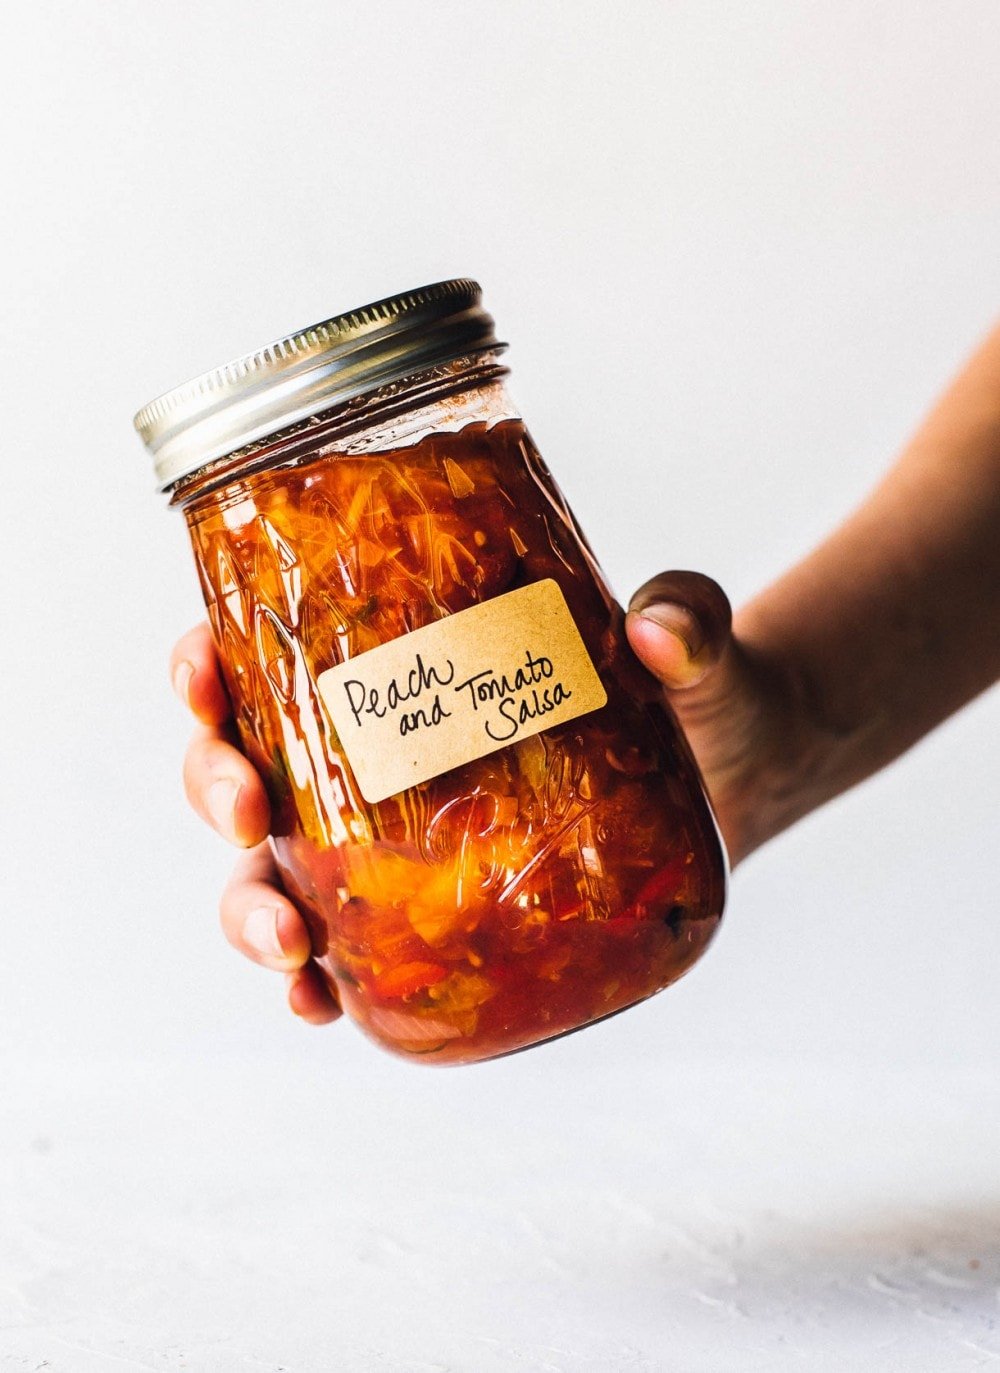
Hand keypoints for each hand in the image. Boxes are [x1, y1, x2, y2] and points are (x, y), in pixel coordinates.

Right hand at [171, 576, 799, 1017]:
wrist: (734, 773)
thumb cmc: (690, 693)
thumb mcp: (692, 648)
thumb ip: (687, 624)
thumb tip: (659, 633)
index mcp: (402, 664)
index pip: (267, 652)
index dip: (208, 665)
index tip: (204, 678)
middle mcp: (377, 752)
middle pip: (247, 764)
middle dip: (216, 788)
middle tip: (247, 813)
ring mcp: (396, 839)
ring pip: (274, 871)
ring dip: (250, 910)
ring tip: (289, 948)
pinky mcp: (434, 913)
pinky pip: (349, 951)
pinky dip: (317, 984)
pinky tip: (322, 1004)